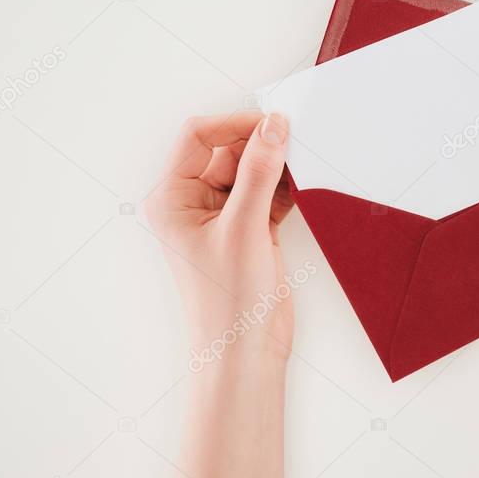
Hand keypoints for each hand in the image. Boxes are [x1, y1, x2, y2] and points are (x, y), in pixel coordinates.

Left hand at [145, 111, 293, 362]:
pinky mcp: (251, 229)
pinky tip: (305, 189)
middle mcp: (194, 203)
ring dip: (279, 167)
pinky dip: (288, 188)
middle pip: (230, 151)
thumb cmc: (227, 302)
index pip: (199, 138)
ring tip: (304, 171)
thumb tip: (272, 126)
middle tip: (297, 146)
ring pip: (254, 171)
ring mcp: (224, 217)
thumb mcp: (243, 228)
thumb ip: (258, 172)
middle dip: (262, 147)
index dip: (236, 125)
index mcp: (173, 198)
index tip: (273, 124)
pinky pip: (269, 192)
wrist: (246, 353)